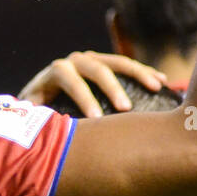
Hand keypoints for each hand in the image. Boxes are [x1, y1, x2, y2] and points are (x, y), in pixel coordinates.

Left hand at [17, 51, 170, 114]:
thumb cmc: (38, 115)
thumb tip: (44, 134)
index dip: (83, 97)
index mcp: (56, 72)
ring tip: (156, 87)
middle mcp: (75, 61)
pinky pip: (129, 67)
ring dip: (138, 73)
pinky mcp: (108, 66)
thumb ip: (38, 120)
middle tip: (125, 109)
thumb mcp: (33, 116)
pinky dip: (145, 72)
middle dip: (112, 87)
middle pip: (97, 67)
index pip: (70, 78)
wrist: (42, 98)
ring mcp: (94, 61)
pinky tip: (162, 82)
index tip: (96, 119)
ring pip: (118, 62)